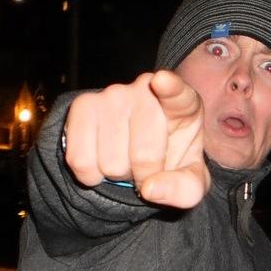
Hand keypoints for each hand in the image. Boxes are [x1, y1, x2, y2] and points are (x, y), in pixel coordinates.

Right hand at [62, 70, 209, 207]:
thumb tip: (149, 189)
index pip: (177, 93)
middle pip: (144, 156)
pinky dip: (91, 175)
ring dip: (117, 175)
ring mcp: (112, 95)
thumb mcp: (191, 181)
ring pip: (111, 163)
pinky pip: (80, 159)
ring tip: (125, 158)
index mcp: (183, 103)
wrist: (136, 155)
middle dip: (144, 175)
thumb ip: (185, 189)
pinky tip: (102, 161)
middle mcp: (146, 90)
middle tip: (146, 166)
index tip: (162, 81)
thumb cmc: (171, 160)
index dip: (170, 87)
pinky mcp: (83, 105)